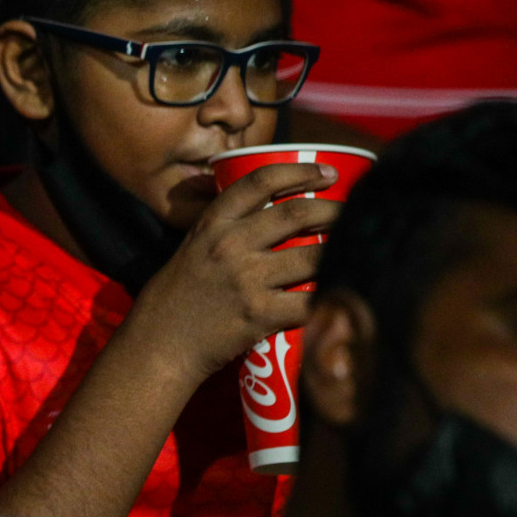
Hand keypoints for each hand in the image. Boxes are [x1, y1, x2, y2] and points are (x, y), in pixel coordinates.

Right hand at [127, 162, 343, 381]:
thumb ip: (224, 233)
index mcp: (212, 225)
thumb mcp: (191, 250)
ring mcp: (246, 279)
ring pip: (313, 255)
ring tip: (358, 249)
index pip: (259, 182)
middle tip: (354, 212)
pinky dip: (333, 296)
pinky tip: (348, 292)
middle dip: (335, 209)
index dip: (298, 171)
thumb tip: (270, 221)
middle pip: (297, 213)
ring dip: (342, 250)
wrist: (158, 344)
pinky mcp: (260, 314)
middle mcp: (230, 245)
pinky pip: (310, 302)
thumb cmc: (174, 299)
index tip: (326, 172)